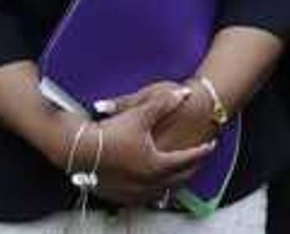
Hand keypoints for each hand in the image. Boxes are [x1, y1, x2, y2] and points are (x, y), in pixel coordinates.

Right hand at [68, 83, 215, 209]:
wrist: (78, 150)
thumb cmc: (111, 132)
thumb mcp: (140, 113)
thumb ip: (165, 102)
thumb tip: (186, 92)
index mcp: (156, 165)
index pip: (186, 160)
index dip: (201, 151)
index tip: (210, 144)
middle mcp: (146, 183)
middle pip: (177, 179)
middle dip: (190, 169)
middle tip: (199, 160)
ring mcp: (131, 192)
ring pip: (161, 190)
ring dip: (173, 181)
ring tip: (180, 172)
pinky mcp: (117, 194)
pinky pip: (143, 196)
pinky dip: (154, 189)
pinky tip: (152, 182)